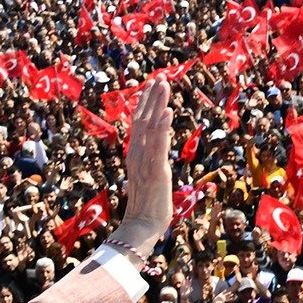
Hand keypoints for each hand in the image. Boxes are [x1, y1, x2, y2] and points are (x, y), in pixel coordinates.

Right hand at [117, 77, 173, 245]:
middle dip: (151, 96)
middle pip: (142, 119)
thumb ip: (149, 163)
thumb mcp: (148, 178)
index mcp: (135, 155)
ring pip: (149, 127)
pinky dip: (162, 128)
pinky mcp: (156, 171)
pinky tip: (167, 112)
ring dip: (157, 104)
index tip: (152, 85)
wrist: (141, 226)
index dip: (145, 103)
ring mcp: (145, 162)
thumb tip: (153, 154)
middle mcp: (137, 154)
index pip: (138, 123)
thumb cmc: (147, 206)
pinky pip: (158, 146)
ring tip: (163, 84)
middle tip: (159, 76)